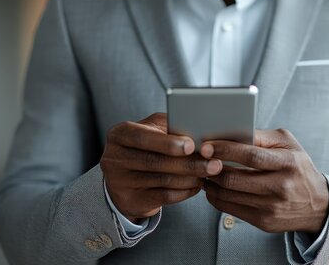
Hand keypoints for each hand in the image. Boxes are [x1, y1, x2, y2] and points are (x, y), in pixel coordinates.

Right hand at [101, 113, 222, 221]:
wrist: (125, 176)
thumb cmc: (145, 146)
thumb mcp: (151, 129)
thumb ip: (170, 127)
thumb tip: (198, 129)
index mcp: (120, 134)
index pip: (142, 137)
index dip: (168, 142)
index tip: (191, 145)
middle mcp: (114, 158)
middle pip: (155, 161)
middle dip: (189, 163)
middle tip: (214, 163)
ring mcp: (120, 182)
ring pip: (163, 180)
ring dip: (191, 177)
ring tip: (209, 173)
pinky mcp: (131, 200)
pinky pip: (164, 196)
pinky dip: (184, 191)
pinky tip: (197, 185)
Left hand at [200, 129, 328, 234]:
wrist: (318, 204)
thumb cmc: (298, 167)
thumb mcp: (288, 144)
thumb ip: (263, 136)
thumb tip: (233, 132)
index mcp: (288, 163)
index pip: (251, 156)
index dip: (225, 150)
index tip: (207, 146)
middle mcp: (280, 187)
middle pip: (234, 178)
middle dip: (211, 168)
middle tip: (200, 159)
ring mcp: (271, 207)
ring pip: (228, 195)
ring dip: (210, 182)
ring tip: (204, 171)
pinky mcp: (264, 222)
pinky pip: (230, 209)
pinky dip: (216, 197)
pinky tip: (213, 187)